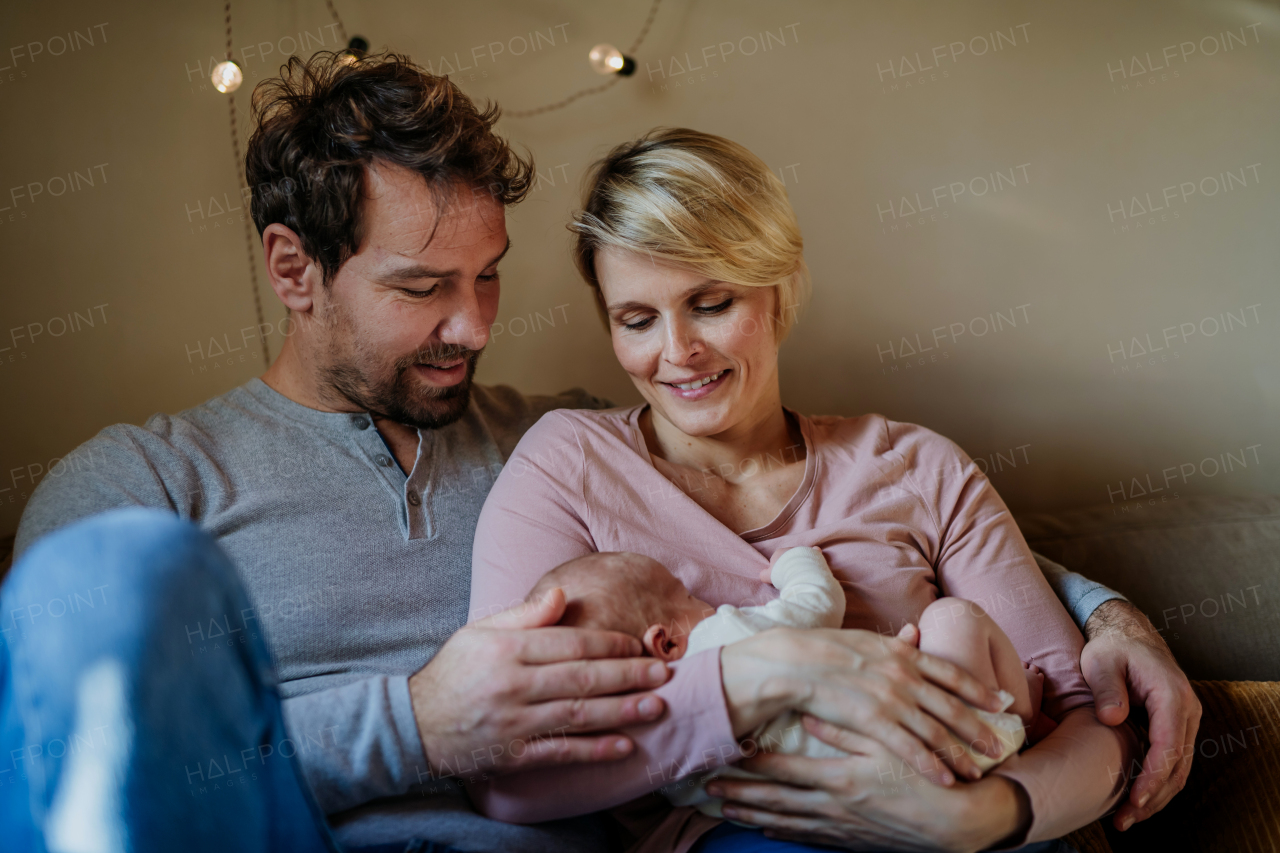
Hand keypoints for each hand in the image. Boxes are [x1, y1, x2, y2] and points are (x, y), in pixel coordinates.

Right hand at [408, 587, 669, 776]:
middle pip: (581, 678)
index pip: (569, 643)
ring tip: (656, 707)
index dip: (609, 643)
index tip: (637, 644)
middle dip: (628, 675)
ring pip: (577, 715)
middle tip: (663, 673)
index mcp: (506, 648)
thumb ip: (523, 614)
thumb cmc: (453, 673)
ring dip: (622, 711)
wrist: (413, 724)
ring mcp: (512, 723)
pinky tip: (624, 746)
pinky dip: (594, 750)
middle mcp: (512, 684)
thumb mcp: (479, 631)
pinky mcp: (512, 756)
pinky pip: (560, 753)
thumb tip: (561, 594)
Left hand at [705, 714, 1029, 852]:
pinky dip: (782, 832)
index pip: (784, 770)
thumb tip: (809, 713)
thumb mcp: (888, 745)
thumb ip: (846, 729)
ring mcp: (840, 827)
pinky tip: (765, 830)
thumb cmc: (925, 778)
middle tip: (709, 787)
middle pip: (775, 800)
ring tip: (725, 808)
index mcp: (838, 778)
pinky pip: (807, 837)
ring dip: (754, 815)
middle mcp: (832, 806)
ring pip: (785, 822)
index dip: (751, 764)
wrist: (957, 823)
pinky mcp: (850, 840)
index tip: (725, 755)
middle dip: (740, 794)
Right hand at [720, 627, 1005, 785]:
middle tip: (1001, 745)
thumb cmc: (824, 650)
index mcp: (902, 654)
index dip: (979, 690)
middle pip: (953, 706)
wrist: (793, 662)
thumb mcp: (865, 640)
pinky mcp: (874, 721)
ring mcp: (891, 699)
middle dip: (980, 728)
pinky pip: (910, 748)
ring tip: (979, 771)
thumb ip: (895, 644)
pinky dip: (932, 765)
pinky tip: (947, 779)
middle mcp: (904, 675)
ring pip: (937, 732)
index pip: (952, 672)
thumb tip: (915, 633)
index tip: (1001, 702)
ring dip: (961, 754)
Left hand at [1081, 599, 1200, 830]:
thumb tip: (1112, 719)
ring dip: (1157, 796)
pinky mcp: (1176, 726)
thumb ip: (1107, 689)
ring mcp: (1185, 720)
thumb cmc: (1113, 647)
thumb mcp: (1101, 661)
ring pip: (1179, 768)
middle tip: (1125, 819)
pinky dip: (1158, 782)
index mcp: (1172, 694)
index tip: (1135, 797)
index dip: (1153, 775)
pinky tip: (1137, 798)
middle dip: (1154, 796)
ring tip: (1129, 817)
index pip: (1168, 745)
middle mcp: (1187, 710)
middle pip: (1178, 765)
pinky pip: (1173, 761)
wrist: (1128, 634)